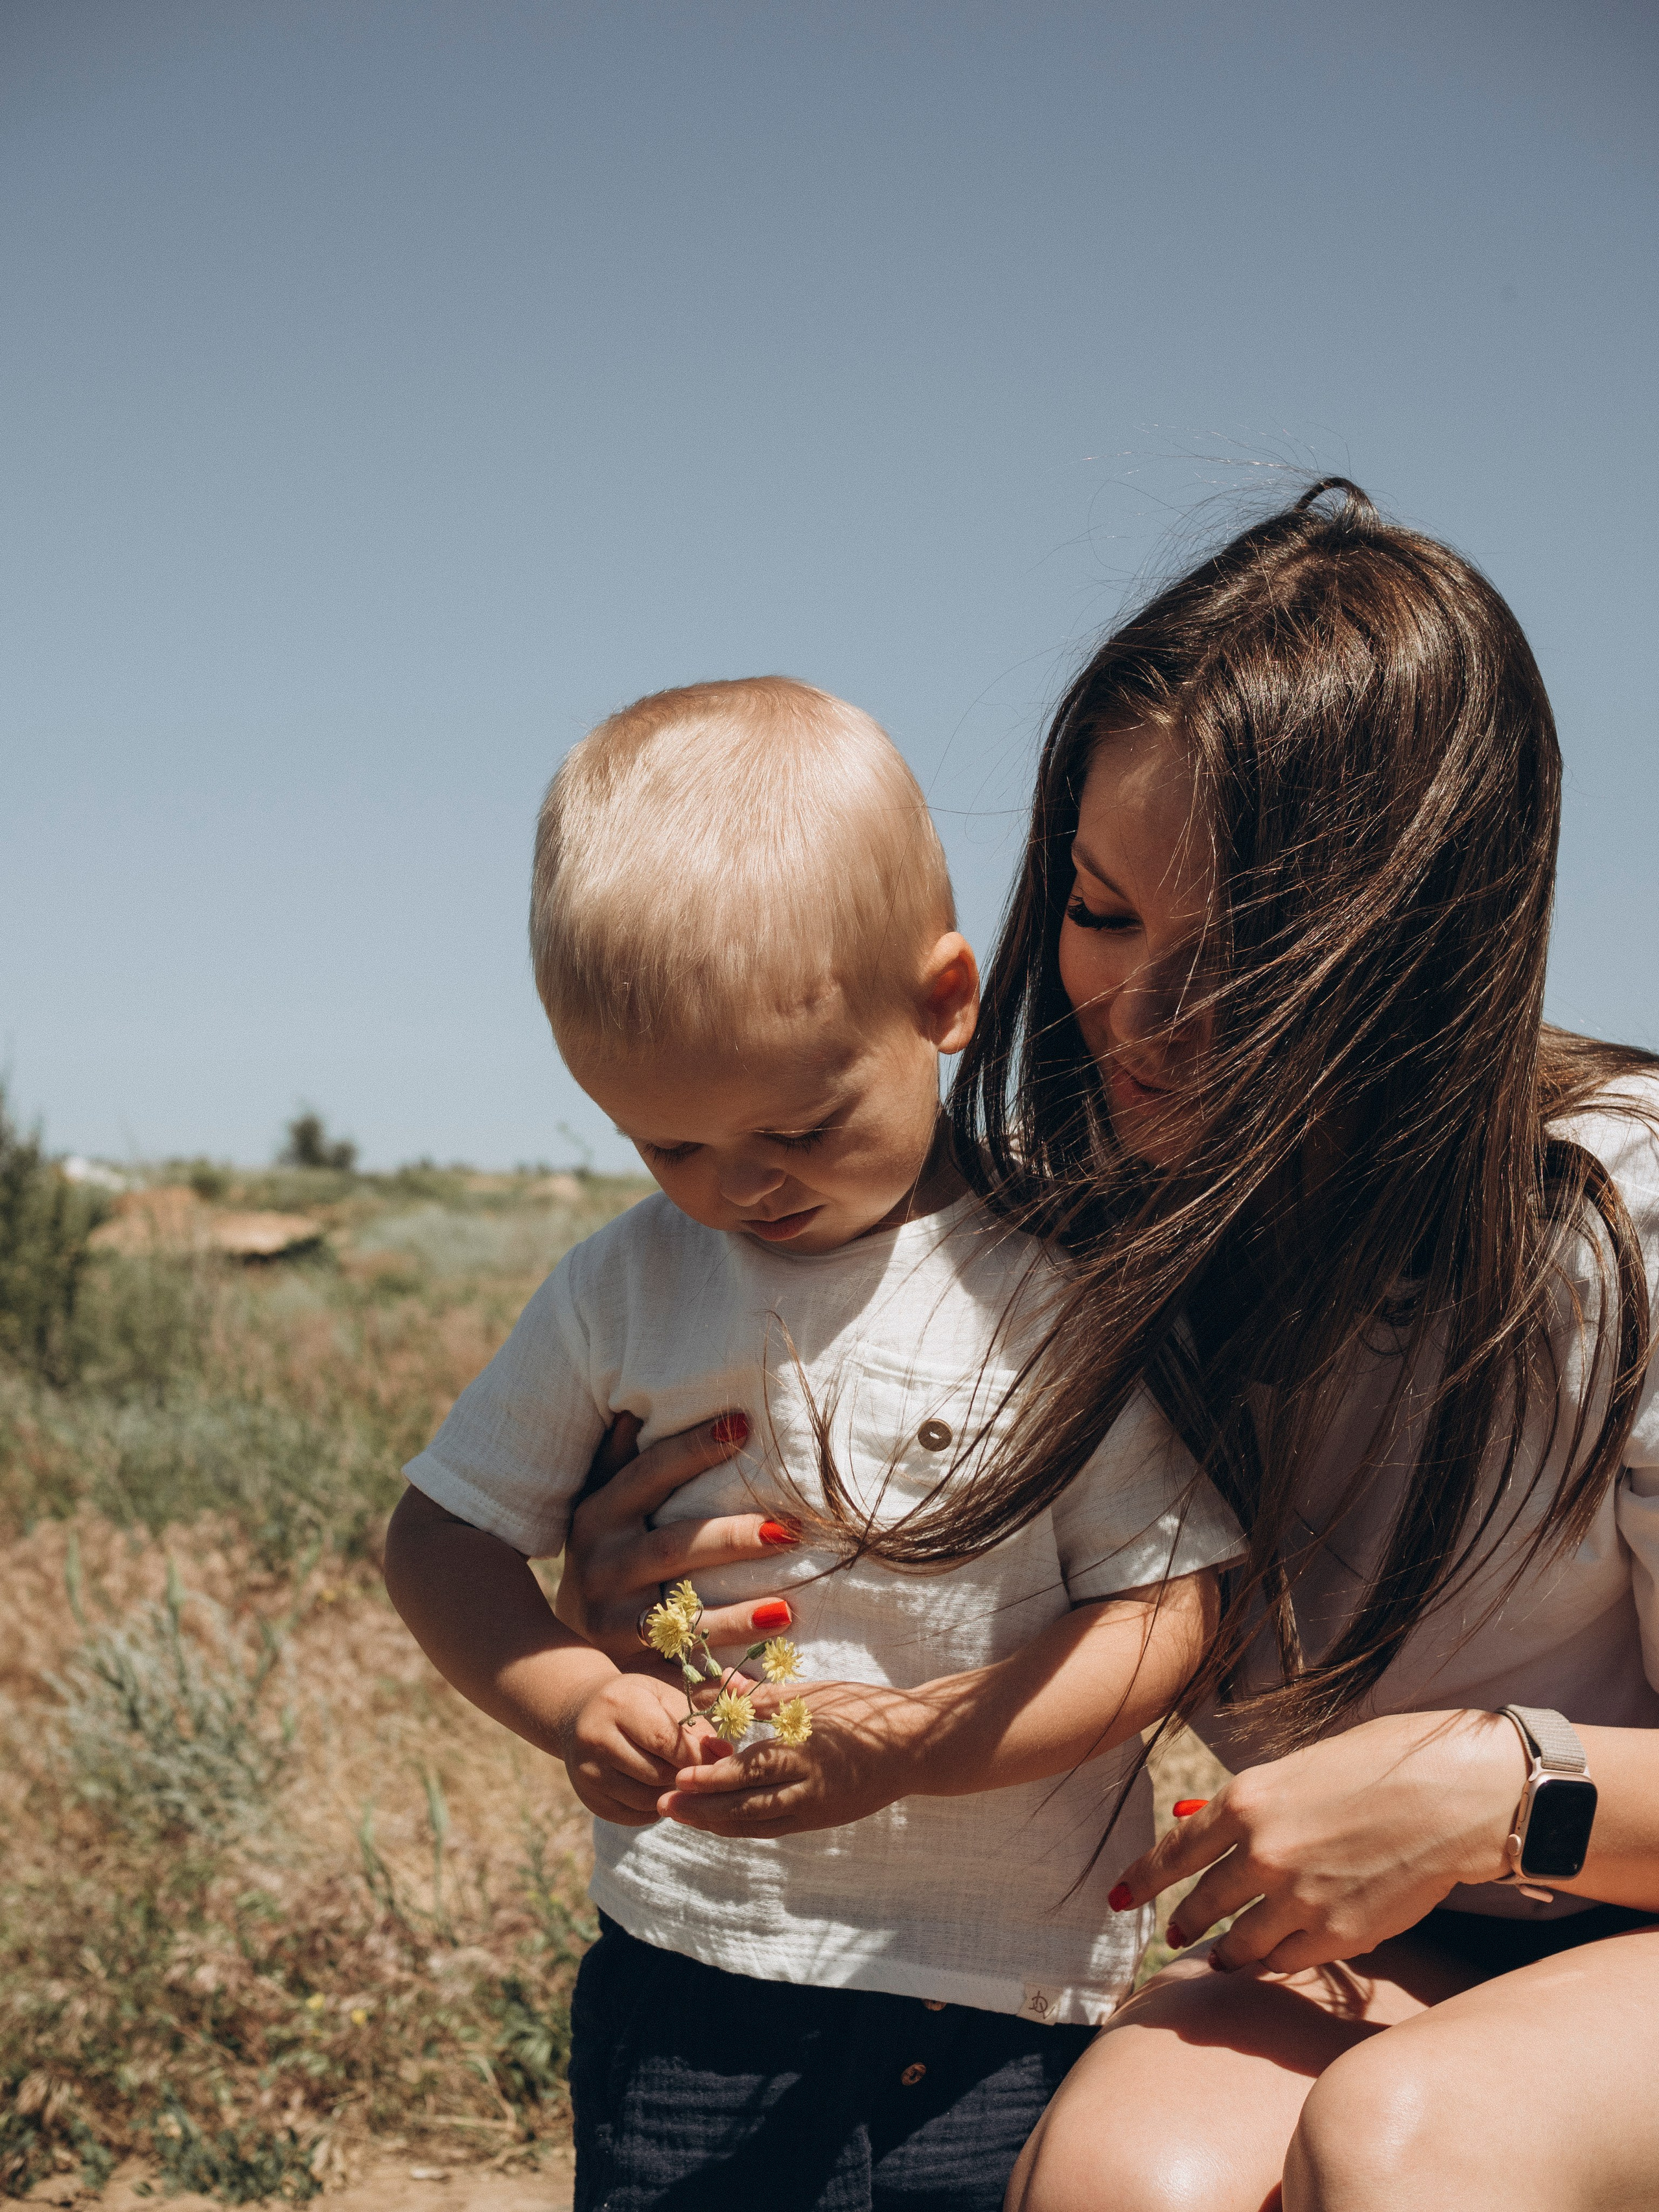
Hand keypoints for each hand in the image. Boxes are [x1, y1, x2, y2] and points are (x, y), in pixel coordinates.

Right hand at [553, 1411, 802, 1661]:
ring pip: (679, 1616)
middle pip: (672, 1547)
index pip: (649, 1475)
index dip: (693, 1449)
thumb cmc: (605, 1554)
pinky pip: (683, 1668)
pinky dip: (721, 1672)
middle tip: (792, 1530)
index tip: (745, 1425)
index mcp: (598, 1515)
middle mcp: (601, 1566)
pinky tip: (764, 1670)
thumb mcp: (602, 1502)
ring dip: (735, 1614)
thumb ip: (621, 1455)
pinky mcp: (631, 1666)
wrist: (554, 1646)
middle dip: (732, 1538)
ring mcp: (613, 1621)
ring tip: (787, 1607)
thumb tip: (640, 1400)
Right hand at [560, 1671, 710, 1826]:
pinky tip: (655, 1788)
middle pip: (657, 1774)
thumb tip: (724, 1754)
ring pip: (646, 1799)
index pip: (664, 1741)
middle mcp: (596, 1739)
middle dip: (684, 1775)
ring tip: (675, 1775)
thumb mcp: (662, 1697)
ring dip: (669, 1792)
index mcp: (619, 1705)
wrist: (579, 1712)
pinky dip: (652, 1808)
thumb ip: (694, 1724)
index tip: (716, 1758)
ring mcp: (587, 1772)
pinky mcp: (588, 1797)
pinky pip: (633, 1816)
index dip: (695, 1755)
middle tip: (696, 1768)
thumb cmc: (633, 1701)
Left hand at [655, 1681, 926, 1837]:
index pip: (746, 1770)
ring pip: (756, 1824)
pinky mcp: (822, 1819)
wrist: (916, 1746)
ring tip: (685, 1817)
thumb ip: (764, 1697)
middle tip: (664, 1804)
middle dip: (701, 1807)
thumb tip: (718, 1686)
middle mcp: (806, 1788)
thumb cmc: (864, 1710)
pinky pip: (775, 1827)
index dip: (710, 1777)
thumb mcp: (814, 1694)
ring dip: (717, 1822)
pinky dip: (745, 1825)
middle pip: (743, 1805)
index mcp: (803, 1752)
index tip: (677, 1776)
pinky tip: (724, 1820)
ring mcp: (815, 1809)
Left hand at [1113, 1708, 1528, 1974]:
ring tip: (1225, 1956)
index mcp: (1246, 1801)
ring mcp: (1298, 1900)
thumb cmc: (1380, 1765)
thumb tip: (1212, 1826)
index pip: (1173, 1851)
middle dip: (1184, 1923)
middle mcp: (1262, 1854)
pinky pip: (1288, 1961)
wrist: (1454, 1796)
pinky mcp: (1339, 1935)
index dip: (1142, 1879)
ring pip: (1240, 1945)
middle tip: (1176, 1933)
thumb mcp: (1300, 1769)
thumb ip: (1256, 1806)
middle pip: (1202, 1904)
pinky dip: (1278, 1960)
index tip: (1120, 1897)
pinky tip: (1278, 1956)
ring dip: (1228, 1953)